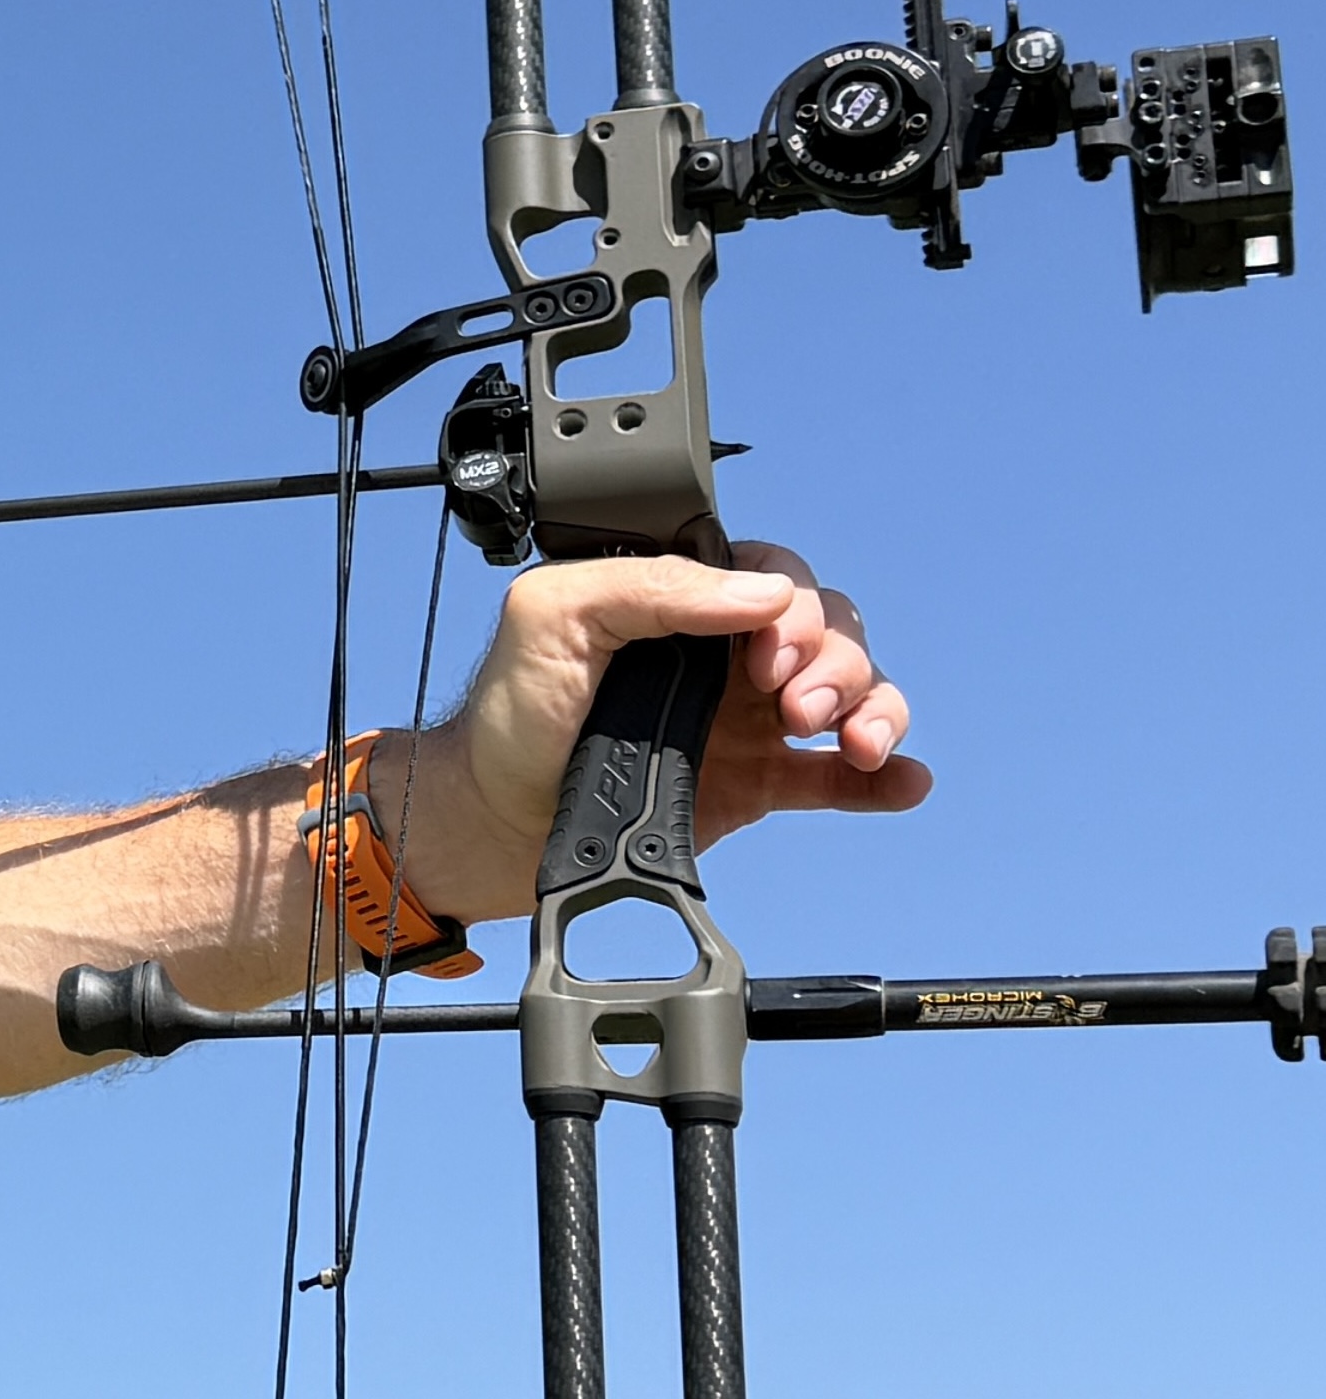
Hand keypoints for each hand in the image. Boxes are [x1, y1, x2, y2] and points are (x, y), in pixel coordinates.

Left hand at [394, 541, 928, 923]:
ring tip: (854, 746)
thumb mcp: (553, 616)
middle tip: (791, 706)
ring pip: (853, 696)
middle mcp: (729, 656)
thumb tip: (759, 591)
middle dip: (836, 662)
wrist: (498, 821)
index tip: (765, 652)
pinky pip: (841, 778)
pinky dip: (885, 778)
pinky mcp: (760, 785)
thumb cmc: (514, 712)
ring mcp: (751, 721)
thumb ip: (649, 585)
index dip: (791, 608)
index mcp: (687, 604)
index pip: (776, 577)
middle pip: (831, 634)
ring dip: (875, 710)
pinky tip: (900, 783)